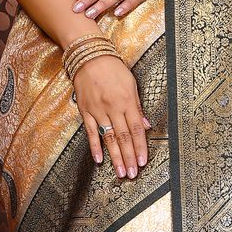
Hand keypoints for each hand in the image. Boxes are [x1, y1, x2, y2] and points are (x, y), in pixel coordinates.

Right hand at [72, 54, 152, 179]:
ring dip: (115, 157)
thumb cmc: (113, 69)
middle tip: (133, 174)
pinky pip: (91, 132)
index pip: (136, 130)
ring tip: (121, 172)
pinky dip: (95, 147)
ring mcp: (98, 111)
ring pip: (109, 138)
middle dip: (129, 157)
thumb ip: (138, 107)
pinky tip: (100, 160)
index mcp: (127, 102)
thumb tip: (146, 125)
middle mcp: (113, 108)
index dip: (140, 147)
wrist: (89, 57)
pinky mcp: (85, 111)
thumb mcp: (132, 84)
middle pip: (124, 137)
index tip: (143, 161)